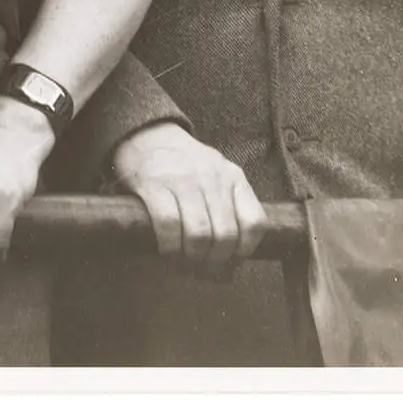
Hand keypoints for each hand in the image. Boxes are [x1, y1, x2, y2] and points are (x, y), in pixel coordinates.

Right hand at [111, 121, 266, 270]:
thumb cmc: (184, 164)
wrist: (147, 132)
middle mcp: (212, 176)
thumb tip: (232, 261)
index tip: (230, 261)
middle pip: (224, 235)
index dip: (244, 251)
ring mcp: (183, 179)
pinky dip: (169, 246)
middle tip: (202, 269)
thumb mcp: (216, 175)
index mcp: (233, 176)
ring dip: (191, 258)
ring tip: (184, 263)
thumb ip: (227, 207)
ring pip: (199, 234)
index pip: (255, 222)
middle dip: (213, 261)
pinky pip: (169, 225)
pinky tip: (167, 250)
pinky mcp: (154, 184)